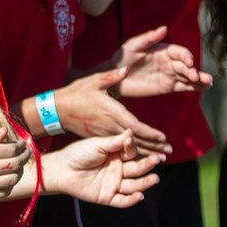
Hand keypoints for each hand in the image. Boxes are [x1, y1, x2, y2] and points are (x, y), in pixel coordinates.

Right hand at [0, 128, 29, 202]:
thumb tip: (6, 132)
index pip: (11, 149)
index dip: (21, 146)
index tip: (23, 144)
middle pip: (15, 164)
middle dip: (25, 157)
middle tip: (27, 153)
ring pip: (13, 179)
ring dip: (19, 171)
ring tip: (18, 164)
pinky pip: (6, 191)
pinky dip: (11, 183)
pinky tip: (9, 175)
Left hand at [43, 131, 162, 207]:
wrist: (61, 170)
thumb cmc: (78, 154)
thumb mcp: (97, 145)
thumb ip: (115, 141)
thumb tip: (131, 131)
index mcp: (116, 155)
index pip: (131, 153)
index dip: (133, 148)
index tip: (133, 141)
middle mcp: (118, 170)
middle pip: (136, 168)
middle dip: (147, 164)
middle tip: (158, 159)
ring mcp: (114, 184)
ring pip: (133, 185)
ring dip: (145, 182)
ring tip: (155, 178)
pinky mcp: (108, 197)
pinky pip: (122, 201)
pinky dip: (132, 200)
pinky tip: (139, 195)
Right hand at [57, 68, 171, 155]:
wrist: (58, 110)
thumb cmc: (76, 93)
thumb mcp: (93, 80)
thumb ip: (111, 76)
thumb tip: (126, 68)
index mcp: (111, 112)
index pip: (135, 127)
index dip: (150, 134)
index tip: (163, 138)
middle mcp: (110, 126)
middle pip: (135, 140)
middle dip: (153, 147)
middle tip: (168, 153)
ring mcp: (105, 134)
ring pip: (128, 146)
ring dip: (145, 152)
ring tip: (160, 158)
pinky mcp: (101, 137)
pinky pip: (119, 147)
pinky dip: (132, 151)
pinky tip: (141, 154)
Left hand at [114, 26, 211, 97]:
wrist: (114, 78)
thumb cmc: (121, 58)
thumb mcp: (132, 46)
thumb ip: (148, 38)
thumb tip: (164, 28)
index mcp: (163, 50)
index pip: (179, 52)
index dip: (186, 56)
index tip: (189, 63)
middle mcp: (169, 61)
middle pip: (186, 65)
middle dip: (193, 70)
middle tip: (196, 76)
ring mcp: (170, 74)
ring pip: (188, 76)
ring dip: (199, 78)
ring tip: (208, 83)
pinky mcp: (168, 87)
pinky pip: (184, 86)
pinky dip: (195, 87)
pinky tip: (204, 87)